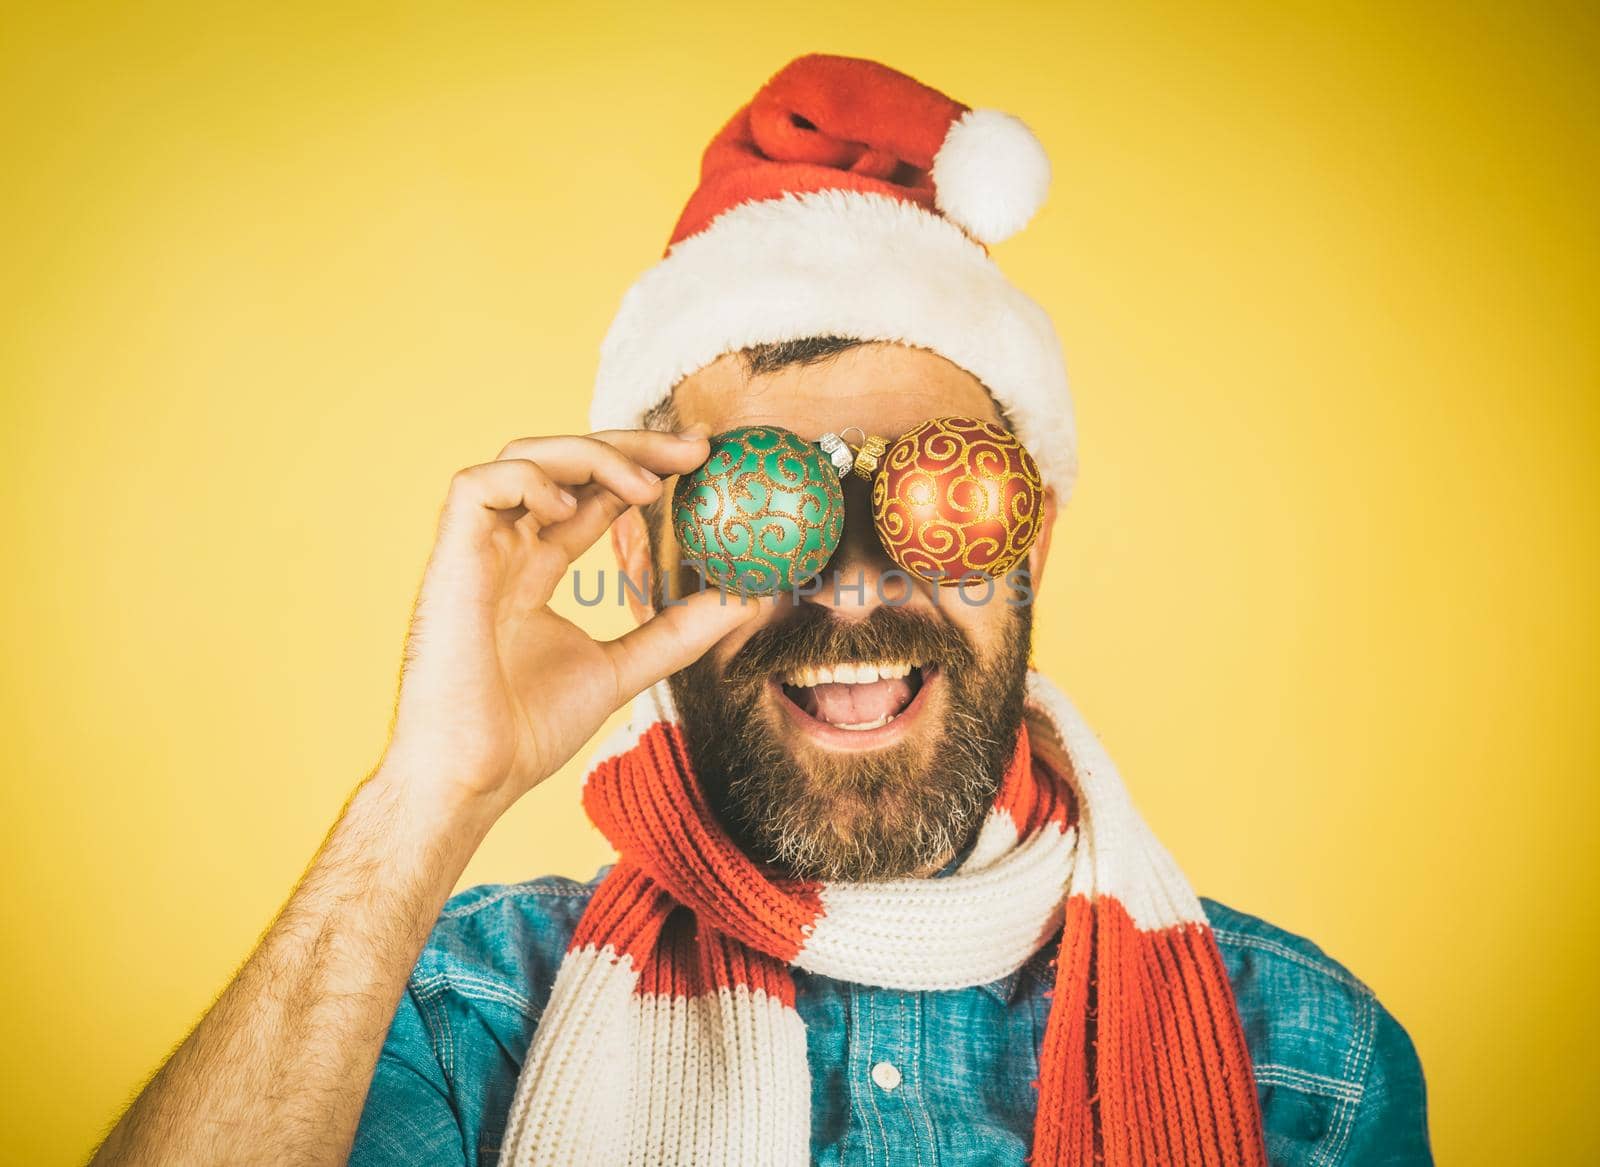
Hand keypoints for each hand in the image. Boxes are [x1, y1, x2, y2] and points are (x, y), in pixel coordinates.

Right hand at [380, 429, 759, 812]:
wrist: (472, 780)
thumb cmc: (524, 734)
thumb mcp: (621, 669)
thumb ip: (675, 631)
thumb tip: (746, 600)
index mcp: (532, 568)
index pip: (589, 495)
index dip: (640, 467)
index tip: (701, 460)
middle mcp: (503, 550)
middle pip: (562, 463)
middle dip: (629, 446)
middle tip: (694, 448)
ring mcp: (473, 552)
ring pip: (521, 458)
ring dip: (588, 455)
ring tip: (647, 485)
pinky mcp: (449, 561)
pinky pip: (477, 487)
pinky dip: (529, 481)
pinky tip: (572, 508)